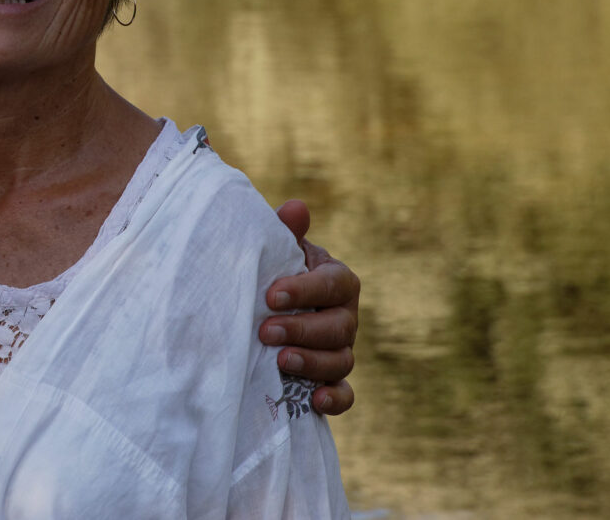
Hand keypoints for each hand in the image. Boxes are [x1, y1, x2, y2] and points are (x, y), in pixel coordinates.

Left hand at [259, 200, 358, 415]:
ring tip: (279, 361)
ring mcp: (341, 349)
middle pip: (339, 327)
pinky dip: (336, 399)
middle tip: (266, 331)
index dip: (306, 290)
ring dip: (312, 363)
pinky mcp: (332, 379)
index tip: (271, 295)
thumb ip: (286, 231)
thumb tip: (296, 208)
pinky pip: (346, 394)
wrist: (263, 307)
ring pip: (341, 360)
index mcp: (336, 280)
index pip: (333, 284)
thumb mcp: (277, 250)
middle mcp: (345, 315)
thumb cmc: (272, 272)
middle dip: (303, 330)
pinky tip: (316, 400)